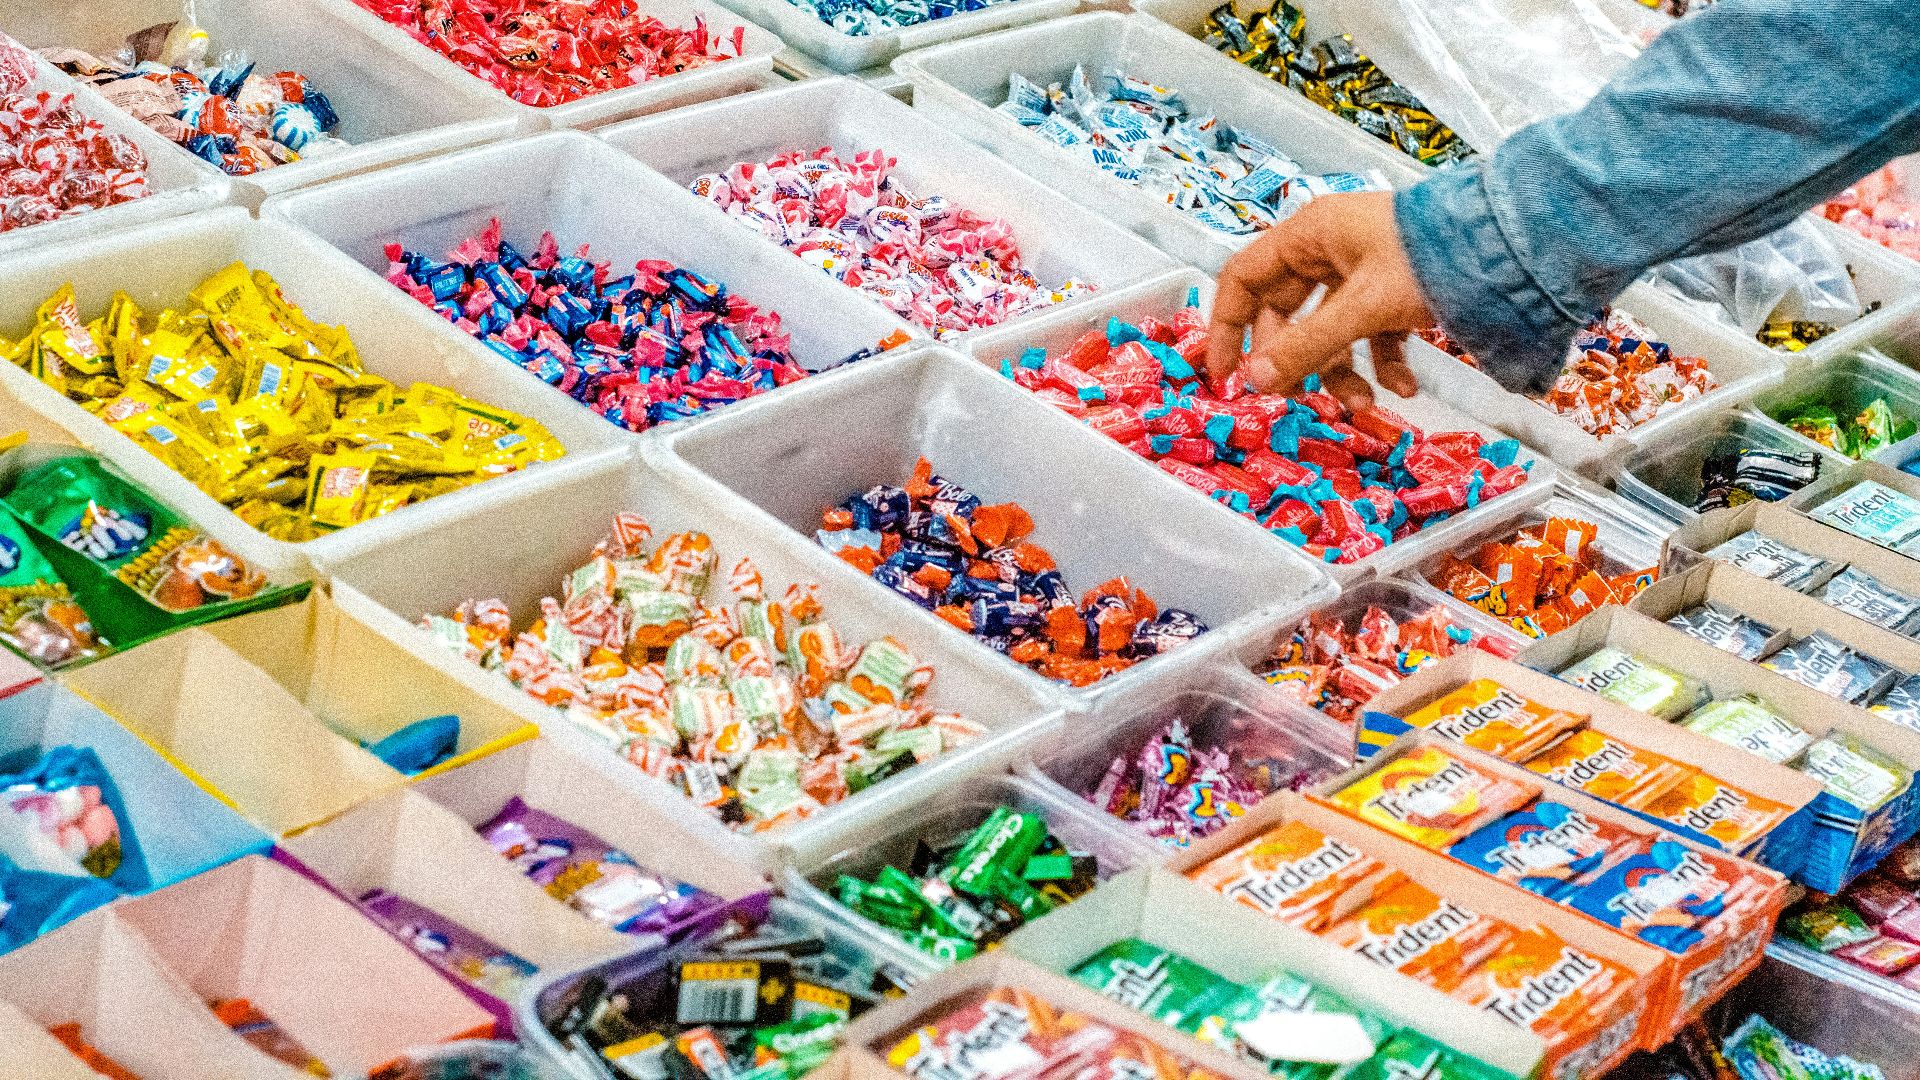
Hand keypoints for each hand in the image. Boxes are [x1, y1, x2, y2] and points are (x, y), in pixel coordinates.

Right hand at [1208, 190, 1434, 409]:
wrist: (1509, 243)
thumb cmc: (1430, 255)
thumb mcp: (1362, 306)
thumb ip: (1307, 346)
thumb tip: (1256, 380)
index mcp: (1308, 236)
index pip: (1243, 279)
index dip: (1226, 326)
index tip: (1225, 372)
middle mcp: (1328, 250)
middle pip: (1286, 314)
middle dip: (1296, 361)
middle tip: (1295, 397)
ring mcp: (1362, 270)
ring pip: (1330, 330)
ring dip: (1342, 371)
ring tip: (1362, 404)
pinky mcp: (1393, 290)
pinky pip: (1371, 333)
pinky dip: (1382, 363)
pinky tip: (1403, 387)